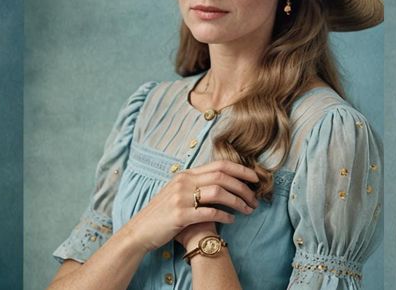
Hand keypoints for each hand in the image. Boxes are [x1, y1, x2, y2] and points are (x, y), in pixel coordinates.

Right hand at [117, 160, 259, 251]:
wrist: (139, 230)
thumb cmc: (162, 213)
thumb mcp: (176, 192)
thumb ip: (195, 184)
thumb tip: (221, 182)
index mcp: (185, 174)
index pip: (219, 165)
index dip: (240, 169)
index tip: (255, 178)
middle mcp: (184, 182)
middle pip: (222, 177)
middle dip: (243, 187)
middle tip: (255, 198)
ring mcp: (181, 198)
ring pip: (219, 192)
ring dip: (238, 201)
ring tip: (248, 210)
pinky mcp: (180, 215)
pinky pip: (209, 212)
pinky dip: (225, 215)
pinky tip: (232, 220)